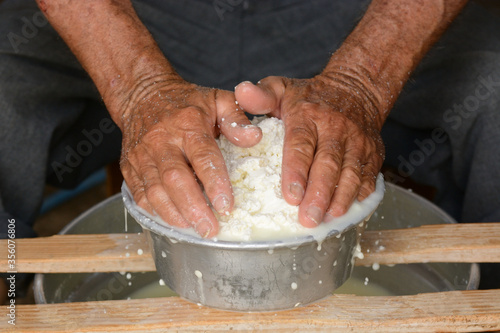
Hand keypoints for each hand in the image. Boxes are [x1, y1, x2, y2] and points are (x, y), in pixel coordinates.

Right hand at [119, 76, 261, 236]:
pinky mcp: (130, 168)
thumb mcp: (217, 99)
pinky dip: (156, 212)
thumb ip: (237, 118)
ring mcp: (142, 156)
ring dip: (174, 215)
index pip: (202, 156)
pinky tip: (174, 222)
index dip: (215, 183)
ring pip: (154, 191)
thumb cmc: (185, 102)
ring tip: (194, 230)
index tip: (227, 206)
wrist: (142, 95)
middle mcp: (161, 140)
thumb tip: (254, 138)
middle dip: (194, 207)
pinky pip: (139, 195)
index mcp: (187, 123)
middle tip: (210, 228)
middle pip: (175, 179)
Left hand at [235, 73, 384, 227]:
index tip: (290, 196)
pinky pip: (369, 176)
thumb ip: (259, 95)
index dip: (296, 171)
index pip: (301, 145)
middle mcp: (336, 128)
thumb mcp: (280, 88)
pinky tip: (348, 211)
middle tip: (307, 218)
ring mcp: (357, 142)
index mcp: (309, 115)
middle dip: (318, 194)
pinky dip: (360, 195)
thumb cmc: (311, 96)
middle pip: (328, 164)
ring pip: (351, 173)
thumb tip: (242, 91)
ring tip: (328, 219)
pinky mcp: (373, 153)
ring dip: (340, 199)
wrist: (356, 88)